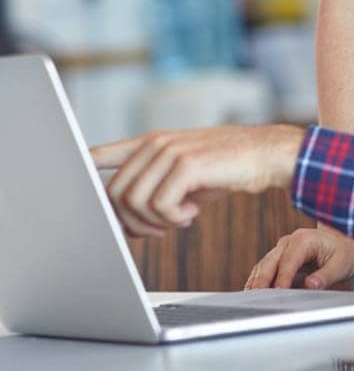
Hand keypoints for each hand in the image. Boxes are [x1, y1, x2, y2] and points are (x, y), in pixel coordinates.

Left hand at [90, 124, 305, 238]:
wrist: (268, 155)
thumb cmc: (227, 168)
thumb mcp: (186, 172)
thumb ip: (153, 183)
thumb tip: (120, 217)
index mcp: (151, 142)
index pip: (98, 154)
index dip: (77, 172)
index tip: (67, 193)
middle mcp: (155, 143)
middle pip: (114, 193)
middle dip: (131, 221)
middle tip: (158, 228)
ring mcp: (170, 151)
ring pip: (134, 201)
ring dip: (153, 222)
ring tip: (177, 220)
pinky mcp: (187, 164)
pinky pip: (160, 205)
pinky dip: (174, 219)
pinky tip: (192, 214)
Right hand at [246, 226, 353, 289]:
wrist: (345, 240)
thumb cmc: (345, 251)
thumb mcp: (343, 264)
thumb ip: (326, 275)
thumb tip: (311, 285)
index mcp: (305, 239)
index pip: (289, 260)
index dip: (283, 277)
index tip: (279, 292)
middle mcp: (290, 242)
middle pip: (270, 262)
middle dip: (262, 280)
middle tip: (255, 298)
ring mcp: (282, 249)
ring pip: (264, 266)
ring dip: (256, 282)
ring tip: (250, 301)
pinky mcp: (279, 259)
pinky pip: (265, 270)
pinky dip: (258, 282)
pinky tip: (253, 295)